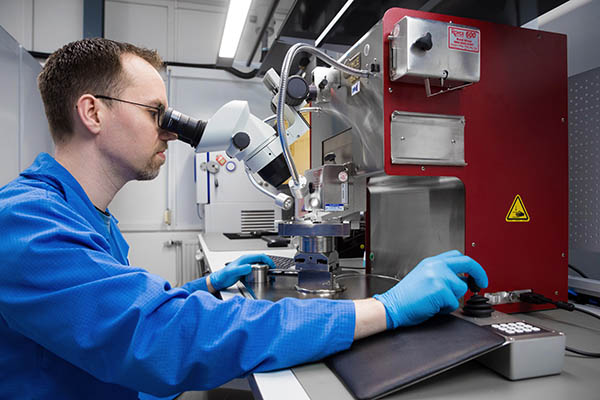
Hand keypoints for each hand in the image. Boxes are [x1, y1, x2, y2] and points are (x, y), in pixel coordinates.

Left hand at [209, 254, 275, 290]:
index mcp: (244, 259)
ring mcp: (246, 265)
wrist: (218, 280)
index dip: (268, 260)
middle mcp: (246, 261)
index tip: (272, 265)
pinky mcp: (245, 270)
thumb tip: (249, 267)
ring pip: (259, 263)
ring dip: (265, 266)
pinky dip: (261, 270)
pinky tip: (261, 275)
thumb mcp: (231, 273)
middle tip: (272, 270)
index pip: (260, 256)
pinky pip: (256, 268)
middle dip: (268, 263)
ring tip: (269, 272)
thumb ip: (240, 269)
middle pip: (261, 259)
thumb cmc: (223, 276)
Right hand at [373, 250, 487, 328]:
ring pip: (461, 288)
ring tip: (436, 301)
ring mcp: (438, 276)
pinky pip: (454, 302)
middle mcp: (435, 265)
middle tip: (481, 284)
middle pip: (468, 263)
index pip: (457, 256)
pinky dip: (445, 308)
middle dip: (479, 274)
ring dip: (452, 298)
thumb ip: (441, 275)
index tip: (476, 275)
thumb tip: (463, 281)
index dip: (471, 265)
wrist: (392, 306)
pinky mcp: (439, 289)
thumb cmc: (406, 297)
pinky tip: (432, 306)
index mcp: (431, 262)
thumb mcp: (423, 278)